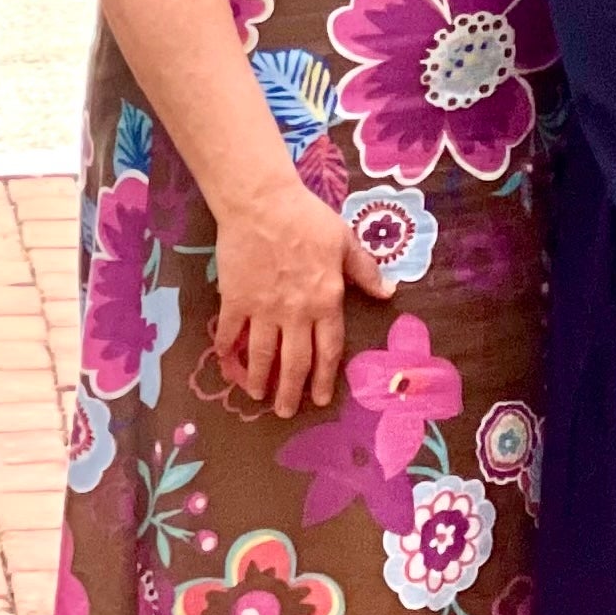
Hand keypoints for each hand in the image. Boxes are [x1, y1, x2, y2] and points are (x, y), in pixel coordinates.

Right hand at [211, 182, 388, 419]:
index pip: (328, 349)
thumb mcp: (345, 242)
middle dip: (290, 391)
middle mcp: (295, 311)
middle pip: (294, 361)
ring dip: (258, 380)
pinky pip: (229, 333)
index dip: (324, 377)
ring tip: (256, 396)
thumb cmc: (308, 218)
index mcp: (326, 300)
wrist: (262, 203)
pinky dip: (227, 353)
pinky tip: (227, 366)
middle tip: (285, 412)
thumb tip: (388, 293)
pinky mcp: (234, 299)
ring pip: (260, 355)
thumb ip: (365, 271)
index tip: (320, 399)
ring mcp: (262, 308)